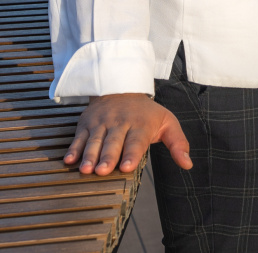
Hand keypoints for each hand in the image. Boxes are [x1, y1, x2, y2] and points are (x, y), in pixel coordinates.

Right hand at [64, 93, 191, 175]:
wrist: (120, 86)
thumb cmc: (146, 112)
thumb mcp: (166, 121)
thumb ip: (177, 142)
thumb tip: (188, 164)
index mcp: (140, 124)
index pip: (136, 141)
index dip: (131, 154)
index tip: (126, 167)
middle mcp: (119, 123)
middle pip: (113, 142)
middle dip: (107, 157)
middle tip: (102, 171)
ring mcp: (101, 122)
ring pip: (95, 140)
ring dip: (89, 155)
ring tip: (86, 169)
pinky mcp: (86, 123)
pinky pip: (79, 137)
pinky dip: (74, 148)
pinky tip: (69, 160)